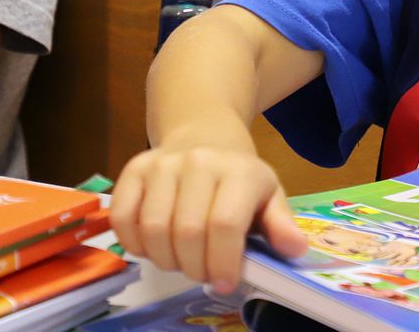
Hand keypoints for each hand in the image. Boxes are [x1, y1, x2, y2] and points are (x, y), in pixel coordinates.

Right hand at [110, 128, 306, 293]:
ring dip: (166, 260)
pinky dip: (135, 245)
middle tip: (203, 273)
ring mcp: (162, 164)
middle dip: (195, 267)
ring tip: (182, 260)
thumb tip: (294, 248)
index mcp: (239, 171)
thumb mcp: (269, 196)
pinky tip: (154, 246)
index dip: (222, 262)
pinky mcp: (134, 169)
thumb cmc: (239, 179)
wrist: (204, 136)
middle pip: (187, 232)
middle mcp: (198, 162)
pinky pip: (123, 219)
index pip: (225, 224)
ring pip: (153, 230)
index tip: (224, 282)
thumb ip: (280, 225)